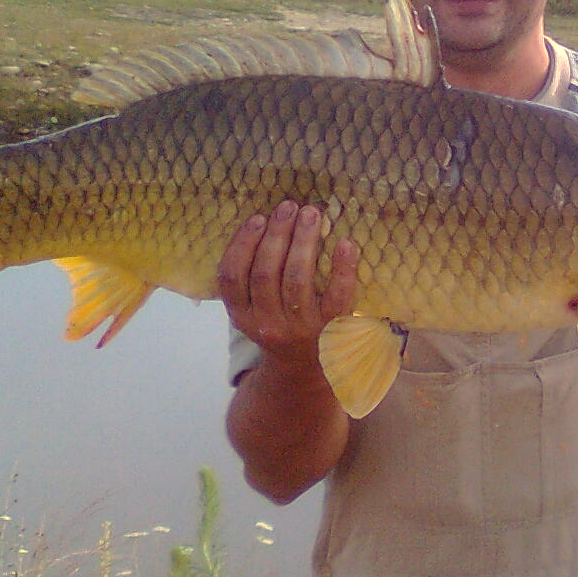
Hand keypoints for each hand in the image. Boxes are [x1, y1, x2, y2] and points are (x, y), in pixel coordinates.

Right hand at [217, 201, 357, 362]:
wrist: (305, 369)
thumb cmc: (279, 323)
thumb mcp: (254, 310)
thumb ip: (252, 276)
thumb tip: (267, 221)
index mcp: (242, 316)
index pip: (232, 278)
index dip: (242, 244)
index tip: (258, 218)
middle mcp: (267, 324)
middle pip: (265, 273)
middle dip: (277, 235)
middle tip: (289, 207)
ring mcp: (300, 328)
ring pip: (297, 279)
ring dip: (303, 241)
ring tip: (311, 214)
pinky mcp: (331, 329)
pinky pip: (337, 295)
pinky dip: (342, 267)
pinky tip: (346, 243)